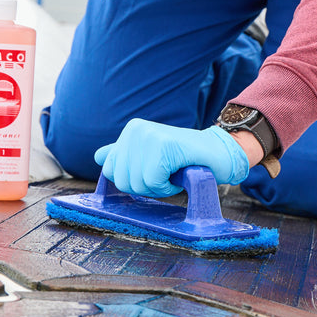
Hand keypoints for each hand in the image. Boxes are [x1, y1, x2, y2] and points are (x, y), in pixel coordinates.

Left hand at [94, 119, 248, 196]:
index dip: (133, 181)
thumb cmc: (184, 159)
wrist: (217, 154)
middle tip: (166, 173)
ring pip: (137, 183)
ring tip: (173, 171)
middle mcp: (136, 129)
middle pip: (122, 180)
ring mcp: (149, 135)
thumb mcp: (150, 156)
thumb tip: (99, 157)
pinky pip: (154, 181)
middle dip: (146, 186)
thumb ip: (125, 156)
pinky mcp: (164, 146)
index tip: (154, 170)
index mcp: (130, 130)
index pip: (110, 171)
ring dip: (159, 187)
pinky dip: (169, 186)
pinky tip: (180, 172)